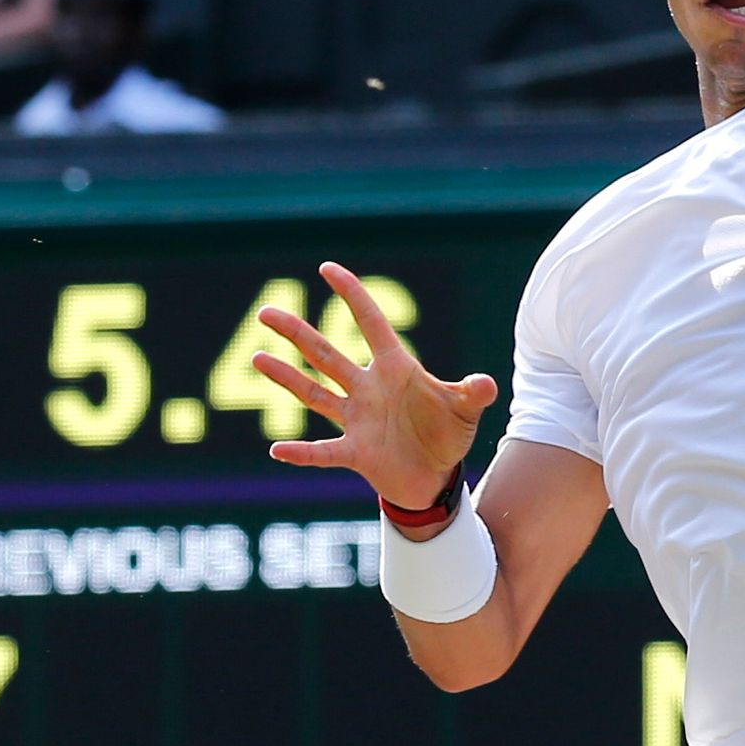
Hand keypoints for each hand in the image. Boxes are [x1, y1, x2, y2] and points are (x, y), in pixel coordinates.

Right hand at [253, 261, 499, 512]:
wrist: (436, 476)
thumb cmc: (447, 434)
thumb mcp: (464, 411)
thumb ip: (472, 394)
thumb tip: (487, 384)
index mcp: (394, 368)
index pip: (370, 324)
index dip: (352, 295)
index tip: (327, 268)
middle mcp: (368, 389)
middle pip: (326, 355)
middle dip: (297, 334)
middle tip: (266, 312)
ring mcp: (357, 419)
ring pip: (315, 393)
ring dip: (287, 377)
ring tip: (257, 358)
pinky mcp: (355, 452)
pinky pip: (323, 451)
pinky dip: (302, 453)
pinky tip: (277, 450)